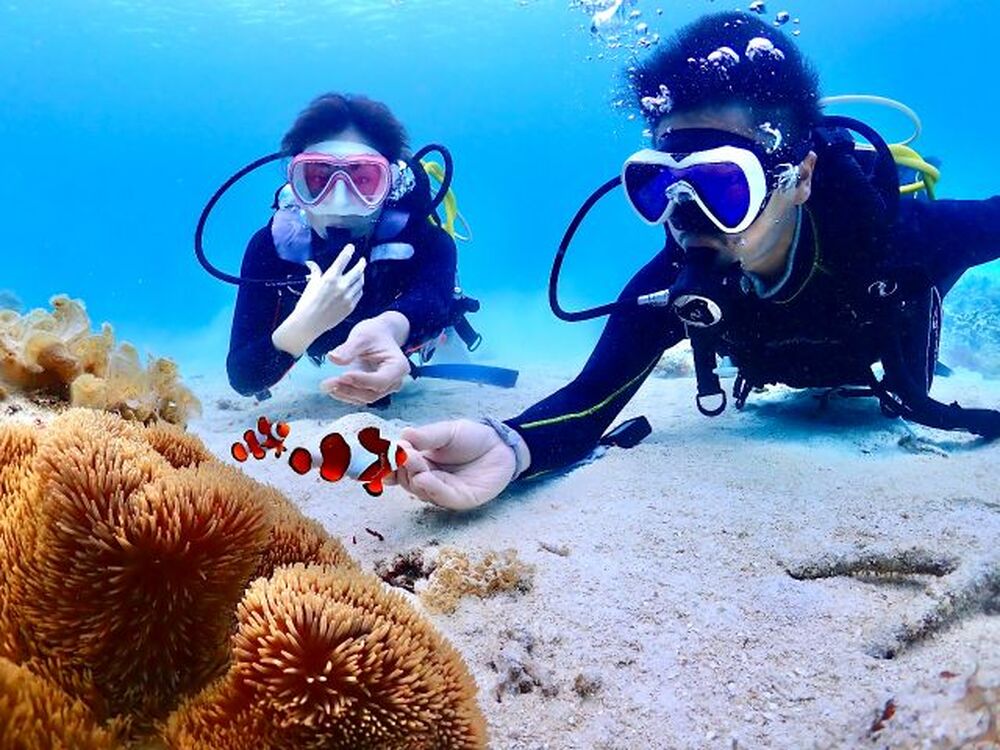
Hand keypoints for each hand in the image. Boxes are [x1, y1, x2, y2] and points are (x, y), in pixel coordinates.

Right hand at [271, 244, 365, 356]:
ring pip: (360, 282)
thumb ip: (316, 272)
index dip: (349, 251)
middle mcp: (342, 286)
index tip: (352, 247)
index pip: (343, 259)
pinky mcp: (351, 307)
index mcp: (331, 277)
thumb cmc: (307, 303)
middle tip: (362, 260)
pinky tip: (357, 287)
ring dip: (361, 276)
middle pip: (358, 270)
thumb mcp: (311, 284)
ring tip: (360, 273)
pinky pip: (359, 294)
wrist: (309, 323)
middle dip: (361, 263)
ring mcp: (348, 297)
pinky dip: (359, 288)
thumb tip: (311, 263)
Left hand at [321, 315, 410, 404]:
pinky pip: (359, 397)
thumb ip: (349, 348)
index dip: (361, 381)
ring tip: (325, 385)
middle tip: (328, 383)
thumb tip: (333, 358)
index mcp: (398, 366)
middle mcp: (394, 381)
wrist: (379, 336)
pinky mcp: (373, 391)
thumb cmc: (374, 333)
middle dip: (349, 389)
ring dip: (344, 393)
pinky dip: (344, 394)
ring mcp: (384, 388)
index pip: (381, 381)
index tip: (342, 375)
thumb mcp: (362, 336)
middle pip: (372, 393)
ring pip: (364, 398)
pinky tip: (330, 387)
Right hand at [390, 419, 515, 509]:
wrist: (502, 445)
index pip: (398, 467)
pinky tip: (425, 478)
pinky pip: (443, 498)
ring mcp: (443, 492)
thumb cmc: (472, 437)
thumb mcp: (446, 431)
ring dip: (414, 478)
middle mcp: (429, 479)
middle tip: (405, 453)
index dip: (389, 464)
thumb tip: (402, 436)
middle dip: (403, 468)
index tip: (384, 454)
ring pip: (421, 491)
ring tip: (413, 461)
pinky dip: (432, 489)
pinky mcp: (460, 500)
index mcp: (421, 462)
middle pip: (407, 480)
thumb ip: (426, 436)